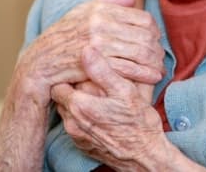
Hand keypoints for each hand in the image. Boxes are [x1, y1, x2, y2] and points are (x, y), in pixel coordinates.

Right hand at [16, 0, 163, 105]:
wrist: (38, 65)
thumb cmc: (62, 39)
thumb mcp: (79, 14)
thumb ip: (106, 4)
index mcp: (100, 10)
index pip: (142, 18)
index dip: (154, 31)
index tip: (157, 41)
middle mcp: (99, 23)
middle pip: (144, 35)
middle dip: (157, 48)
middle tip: (161, 58)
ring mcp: (96, 44)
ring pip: (139, 51)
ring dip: (154, 62)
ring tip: (159, 69)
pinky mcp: (94, 64)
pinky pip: (128, 68)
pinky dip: (144, 74)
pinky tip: (153, 78)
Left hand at [52, 47, 180, 170]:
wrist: (144, 157)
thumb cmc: (138, 123)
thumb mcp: (125, 91)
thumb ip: (103, 70)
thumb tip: (87, 48)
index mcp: (80, 105)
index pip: (60, 82)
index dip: (73, 74)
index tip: (85, 71)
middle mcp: (72, 121)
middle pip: (61, 96)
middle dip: (74, 87)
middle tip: (92, 81)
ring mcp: (76, 135)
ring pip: (67, 111)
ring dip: (78, 102)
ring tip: (97, 97)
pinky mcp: (81, 144)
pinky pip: (74, 125)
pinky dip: (83, 117)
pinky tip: (100, 113)